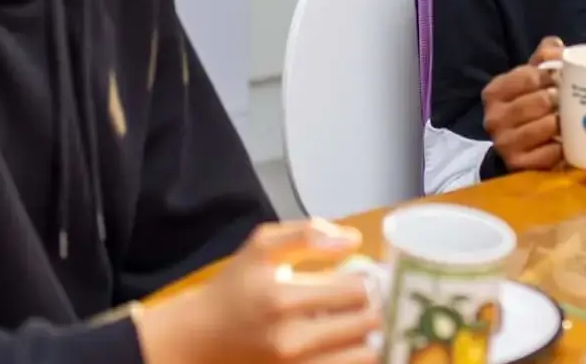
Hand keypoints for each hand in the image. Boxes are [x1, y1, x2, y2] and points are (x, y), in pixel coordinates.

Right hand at [137, 220, 378, 363]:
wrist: (201, 338)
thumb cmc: (236, 287)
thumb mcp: (261, 246)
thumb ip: (307, 233)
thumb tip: (353, 240)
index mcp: (283, 298)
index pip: (357, 288)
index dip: (374, 279)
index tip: (374, 276)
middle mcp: (291, 338)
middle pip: (368, 322)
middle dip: (381, 306)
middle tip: (383, 298)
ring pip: (366, 354)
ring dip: (378, 336)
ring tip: (372, 323)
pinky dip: (361, 356)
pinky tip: (358, 342)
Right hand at [481, 37, 565, 172]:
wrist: (520, 149)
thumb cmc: (530, 106)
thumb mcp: (531, 80)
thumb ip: (543, 58)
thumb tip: (556, 46)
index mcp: (494, 92)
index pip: (529, 75)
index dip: (551, 75)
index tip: (562, 78)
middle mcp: (493, 118)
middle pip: (539, 100)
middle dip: (560, 100)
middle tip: (570, 101)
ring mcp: (504, 144)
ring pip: (546, 125)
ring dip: (563, 123)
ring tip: (569, 120)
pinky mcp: (518, 165)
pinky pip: (550, 153)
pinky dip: (562, 148)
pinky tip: (565, 143)